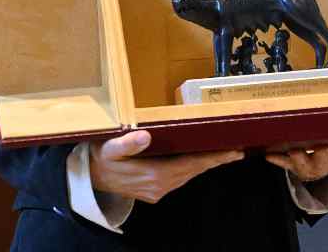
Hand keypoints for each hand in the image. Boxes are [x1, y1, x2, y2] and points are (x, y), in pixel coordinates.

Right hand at [89, 130, 242, 203]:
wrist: (89, 179)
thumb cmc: (100, 158)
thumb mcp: (109, 148)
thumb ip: (126, 143)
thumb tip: (145, 136)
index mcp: (154, 175)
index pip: (190, 164)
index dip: (212, 158)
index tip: (231, 152)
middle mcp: (160, 186)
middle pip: (194, 171)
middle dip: (216, 161)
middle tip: (238, 151)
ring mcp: (158, 190)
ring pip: (188, 175)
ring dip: (206, 165)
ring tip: (226, 154)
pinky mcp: (155, 191)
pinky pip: (180, 177)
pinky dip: (193, 168)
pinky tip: (200, 160)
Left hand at [266, 142, 327, 182]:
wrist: (313, 170)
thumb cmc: (327, 148)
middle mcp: (321, 165)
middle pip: (322, 160)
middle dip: (321, 154)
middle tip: (321, 146)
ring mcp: (304, 166)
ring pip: (301, 162)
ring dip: (298, 156)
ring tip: (294, 150)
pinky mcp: (290, 165)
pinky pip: (282, 162)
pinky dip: (276, 158)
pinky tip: (268, 155)